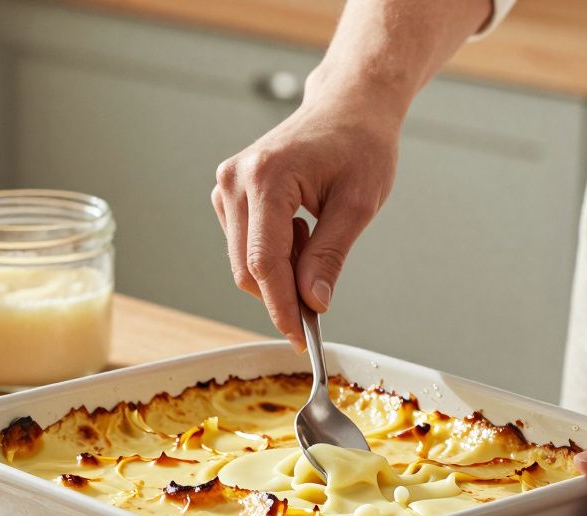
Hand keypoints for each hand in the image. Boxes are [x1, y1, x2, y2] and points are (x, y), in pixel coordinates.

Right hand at [212, 88, 400, 348]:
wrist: (349, 106)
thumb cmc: (360, 144)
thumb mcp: (357, 204)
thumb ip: (330, 256)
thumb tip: (313, 303)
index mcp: (267, 177)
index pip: (265, 262)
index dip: (282, 307)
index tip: (301, 338)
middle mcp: (236, 180)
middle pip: (247, 268)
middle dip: (282, 295)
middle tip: (321, 301)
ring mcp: (227, 185)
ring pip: (243, 261)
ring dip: (281, 271)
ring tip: (317, 238)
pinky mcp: (228, 192)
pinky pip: (243, 245)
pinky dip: (272, 255)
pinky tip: (300, 230)